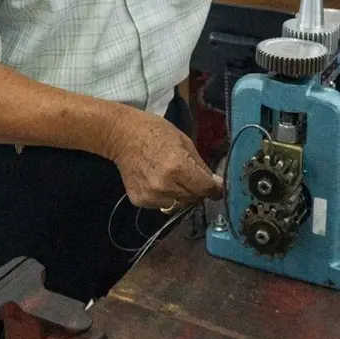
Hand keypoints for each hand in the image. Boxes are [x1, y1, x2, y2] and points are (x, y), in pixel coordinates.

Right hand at [105, 109, 223, 209]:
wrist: (122, 136)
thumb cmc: (155, 132)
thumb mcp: (184, 141)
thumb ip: (200, 165)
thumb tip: (216, 184)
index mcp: (178, 167)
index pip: (205, 188)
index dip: (215, 189)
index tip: (217, 188)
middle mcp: (165, 185)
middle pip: (194, 199)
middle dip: (198, 190)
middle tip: (192, 178)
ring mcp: (151, 195)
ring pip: (179, 205)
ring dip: (182, 196)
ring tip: (174, 179)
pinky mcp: (139, 201)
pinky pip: (162, 206)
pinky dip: (166, 198)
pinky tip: (159, 182)